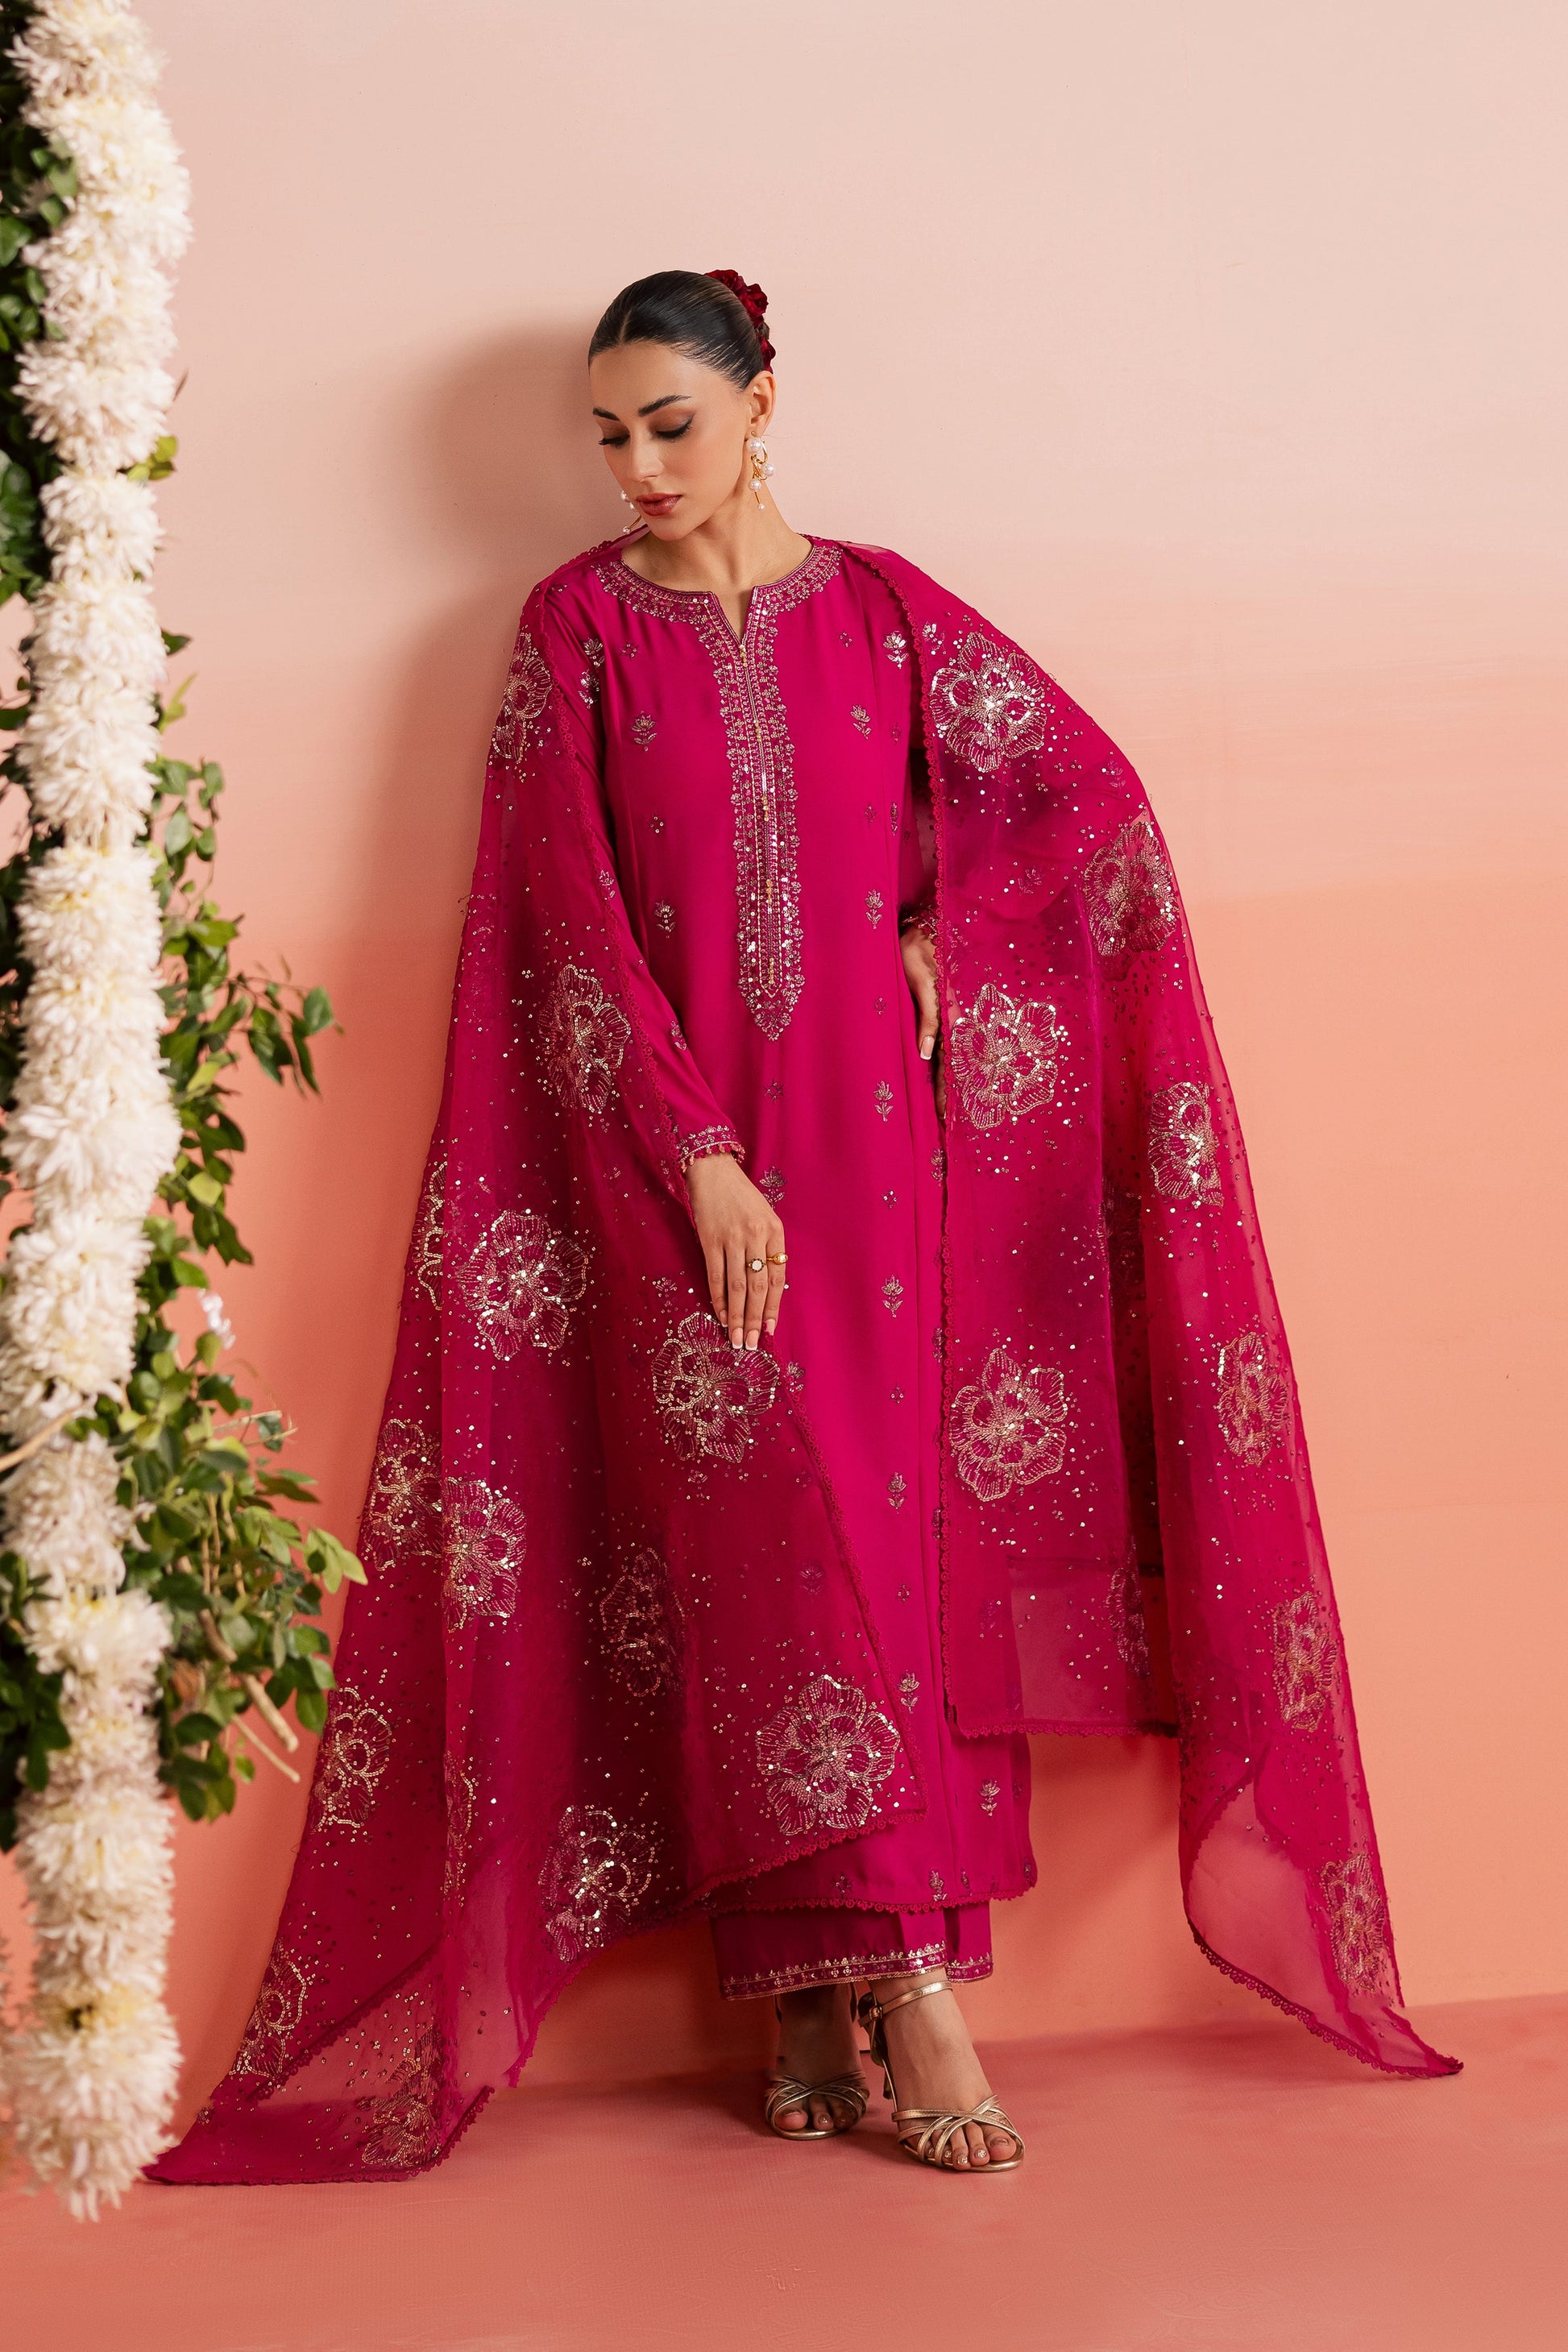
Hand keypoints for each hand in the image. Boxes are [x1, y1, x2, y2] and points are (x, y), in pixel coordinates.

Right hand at [685, 1153, 785, 1350]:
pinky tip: (720, 1315)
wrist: (713, 1170)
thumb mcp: (764, 1217)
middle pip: (758, 1286)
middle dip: (755, 1319)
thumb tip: (765, 1290)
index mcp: (775, 1231)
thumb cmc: (740, 1197)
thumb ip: (767, 1248)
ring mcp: (732, 1238)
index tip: (769, 1330)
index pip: (777, 1278)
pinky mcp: (709, 1239)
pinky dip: (718, 1299)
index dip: (773, 1307)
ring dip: (736, 1316)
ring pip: (737, 1286)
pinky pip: (716, 1276)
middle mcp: (756, 1236)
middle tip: (751, 1343)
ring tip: (736, 1338)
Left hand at [900, 924, 945, 1116]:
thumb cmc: (916, 953)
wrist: (921, 928)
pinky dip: (942, 1062)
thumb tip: (928, 1055)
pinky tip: (937, 1074)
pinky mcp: (936, 1009)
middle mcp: (950, 1020)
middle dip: (949, 1094)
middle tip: (947, 1123)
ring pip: (948, 1057)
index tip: (945, 1118)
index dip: (946, 1092)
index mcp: (948, 1017)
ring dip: (947, 1081)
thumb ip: (927, 1017)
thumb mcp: (921, 984)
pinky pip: (941, 1043)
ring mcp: (944, 1016)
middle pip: (951, 1065)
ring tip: (945, 1108)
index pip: (949, 1063)